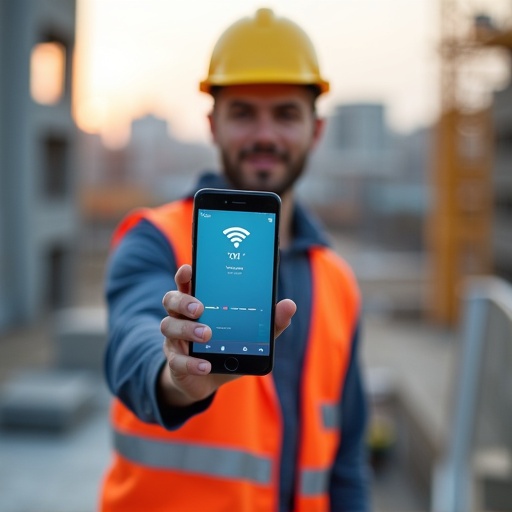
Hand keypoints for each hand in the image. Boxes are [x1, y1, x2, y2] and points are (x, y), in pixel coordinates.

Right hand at [159, 264, 295, 407]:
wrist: (209, 379)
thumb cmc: (228, 347)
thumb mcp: (251, 335)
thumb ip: (269, 321)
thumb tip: (290, 305)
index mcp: (198, 302)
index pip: (187, 282)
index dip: (185, 274)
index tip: (190, 268)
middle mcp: (182, 316)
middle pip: (171, 299)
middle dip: (183, 300)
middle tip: (200, 307)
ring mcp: (175, 339)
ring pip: (168, 326)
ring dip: (188, 329)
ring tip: (207, 335)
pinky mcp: (175, 361)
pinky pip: (177, 360)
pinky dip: (191, 362)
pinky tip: (205, 365)